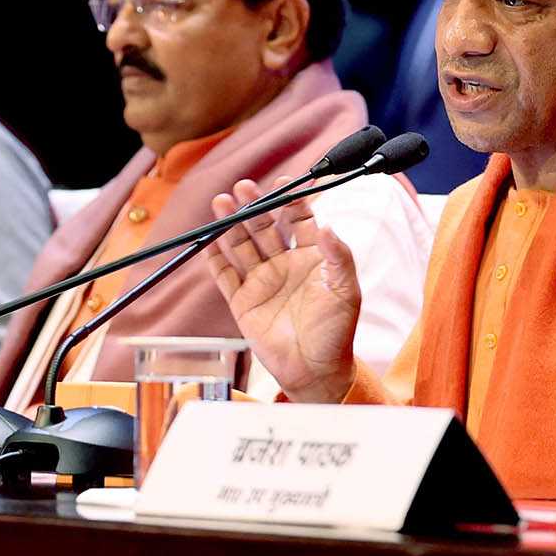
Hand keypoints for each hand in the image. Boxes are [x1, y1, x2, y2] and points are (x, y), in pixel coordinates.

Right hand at [202, 178, 362, 403]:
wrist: (317, 370)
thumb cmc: (337, 331)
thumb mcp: (346, 290)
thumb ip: (339, 256)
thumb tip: (327, 225)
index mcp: (311, 257)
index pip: (299, 221)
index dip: (291, 202)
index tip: (284, 185)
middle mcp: (283, 264)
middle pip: (264, 227)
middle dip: (254, 206)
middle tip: (243, 187)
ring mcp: (261, 282)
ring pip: (241, 245)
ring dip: (231, 224)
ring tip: (221, 202)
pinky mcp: (242, 302)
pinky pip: (225, 276)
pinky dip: (215, 259)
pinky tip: (209, 241)